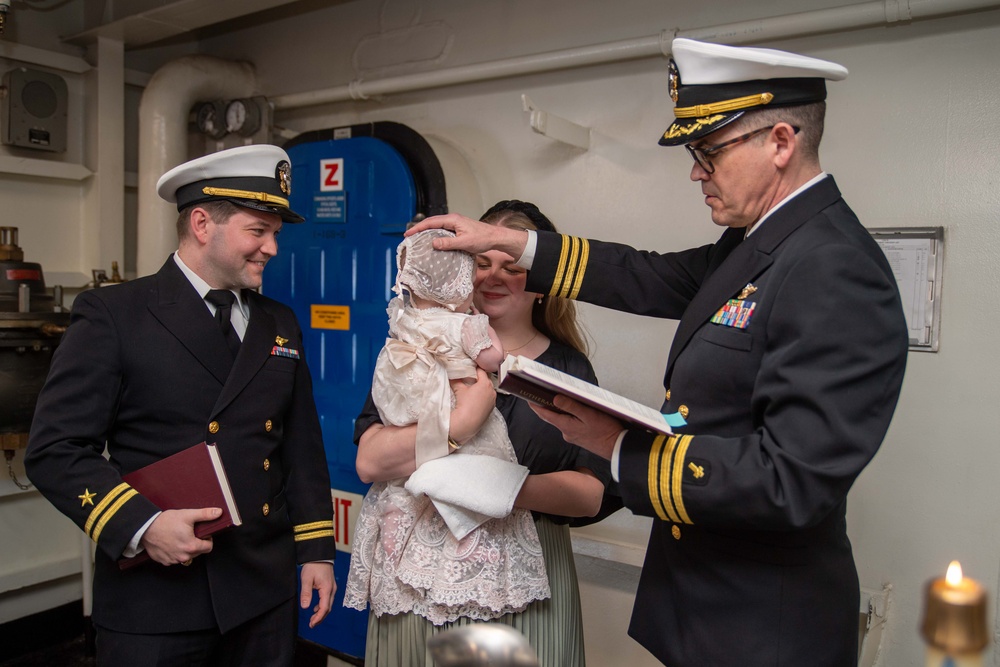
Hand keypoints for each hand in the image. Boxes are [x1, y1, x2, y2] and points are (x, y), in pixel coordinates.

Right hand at [140, 507, 219, 565]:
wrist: (145, 528)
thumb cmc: (165, 522)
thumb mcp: (187, 515)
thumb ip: (205, 515)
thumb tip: (218, 513)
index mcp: (191, 546)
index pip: (208, 547)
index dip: (207, 539)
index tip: (201, 534)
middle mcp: (183, 556)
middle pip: (198, 552)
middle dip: (197, 543)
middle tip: (189, 533)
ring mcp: (173, 560)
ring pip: (187, 556)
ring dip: (186, 548)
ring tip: (179, 537)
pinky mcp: (164, 561)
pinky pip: (175, 559)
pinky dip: (175, 552)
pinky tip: (171, 543)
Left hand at [300, 562, 335, 627]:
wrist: (319, 555)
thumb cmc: (313, 565)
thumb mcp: (306, 579)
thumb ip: (306, 593)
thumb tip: (305, 607)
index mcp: (327, 589)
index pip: (324, 607)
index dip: (318, 617)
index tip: (312, 624)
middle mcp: (332, 589)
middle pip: (328, 608)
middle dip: (320, 618)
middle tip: (312, 624)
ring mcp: (332, 587)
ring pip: (329, 604)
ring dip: (321, 613)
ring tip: (313, 619)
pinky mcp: (330, 586)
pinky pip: (328, 599)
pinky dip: (322, 606)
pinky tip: (316, 608)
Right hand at [406, 214, 528, 259]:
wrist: (495, 237)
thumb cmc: (482, 238)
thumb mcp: (464, 243)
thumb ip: (448, 243)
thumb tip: (433, 243)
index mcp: (452, 220)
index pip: (431, 222)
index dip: (418, 228)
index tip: (408, 234)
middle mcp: (453, 220)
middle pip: (432, 223)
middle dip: (420, 229)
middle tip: (409, 237)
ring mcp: (455, 224)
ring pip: (437, 226)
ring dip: (427, 232)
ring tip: (417, 239)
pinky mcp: (458, 229)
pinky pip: (443, 230)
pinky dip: (435, 234)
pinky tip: (432, 242)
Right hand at [449, 368, 495, 442]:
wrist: (467, 423)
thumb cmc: (464, 404)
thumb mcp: (459, 390)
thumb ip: (456, 380)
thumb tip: (452, 375)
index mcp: (485, 383)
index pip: (481, 371)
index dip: (475, 369)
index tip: (470, 369)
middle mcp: (492, 390)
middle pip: (486, 380)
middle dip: (478, 379)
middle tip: (470, 379)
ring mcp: (493, 400)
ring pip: (488, 390)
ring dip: (482, 388)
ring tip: (472, 390)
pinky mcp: (492, 408)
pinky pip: (488, 398)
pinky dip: (484, 397)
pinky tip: (476, 400)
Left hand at [529, 395, 623, 459]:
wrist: (617, 448)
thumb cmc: (606, 431)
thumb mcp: (589, 414)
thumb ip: (571, 406)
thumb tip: (555, 399)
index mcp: (566, 426)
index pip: (545, 414)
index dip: (536, 406)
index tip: (528, 397)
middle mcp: (566, 432)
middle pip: (552, 417)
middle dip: (545, 406)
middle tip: (540, 394)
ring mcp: (572, 436)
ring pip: (561, 420)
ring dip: (558, 410)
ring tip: (557, 398)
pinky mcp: (579, 437)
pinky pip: (569, 424)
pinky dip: (568, 416)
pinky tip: (574, 410)